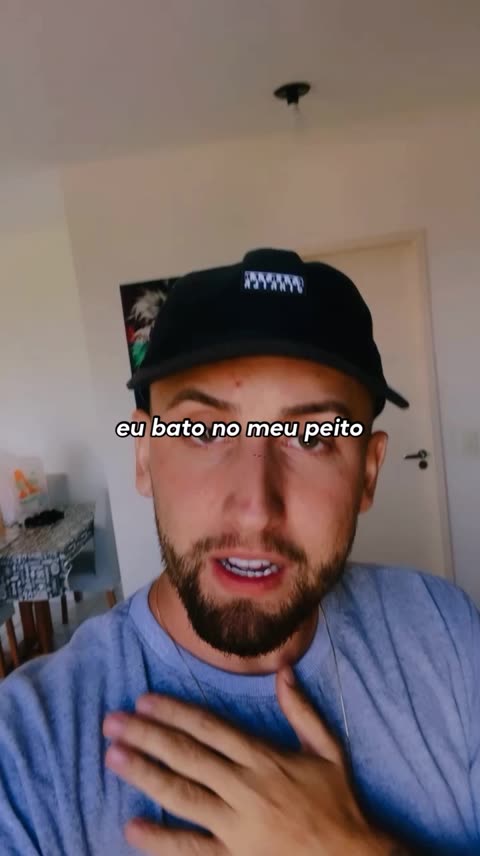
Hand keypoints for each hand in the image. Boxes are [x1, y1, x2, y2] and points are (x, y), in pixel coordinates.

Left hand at [103, 667, 401, 854]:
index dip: (175, 713)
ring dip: (146, 774)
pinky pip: (193, 849)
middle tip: (113, 722)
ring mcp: (237, 826)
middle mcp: (245, 787)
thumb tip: (283, 671)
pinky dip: (162, 839)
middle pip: (188, 756)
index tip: (145, 700)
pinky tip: (133, 826)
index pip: (210, 729)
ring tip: (114, 758)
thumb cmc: (337, 803)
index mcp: (264, 758)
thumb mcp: (328, 750)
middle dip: (147, 736)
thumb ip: (302, 711)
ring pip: (183, 795)